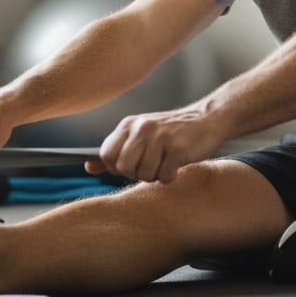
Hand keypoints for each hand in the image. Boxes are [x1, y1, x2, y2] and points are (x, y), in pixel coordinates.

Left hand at [89, 106, 223, 182]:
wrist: (207, 119)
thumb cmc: (172, 132)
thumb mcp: (140, 135)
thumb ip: (116, 150)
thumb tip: (88, 166)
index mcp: (129, 124)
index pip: (106, 154)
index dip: (116, 168)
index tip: (131, 167)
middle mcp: (142, 128)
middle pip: (123, 168)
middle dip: (136, 174)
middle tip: (151, 166)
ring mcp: (159, 137)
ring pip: (143, 174)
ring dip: (155, 176)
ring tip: (165, 163)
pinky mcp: (177, 148)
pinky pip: (164, 177)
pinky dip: (170, 177)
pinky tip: (177, 165)